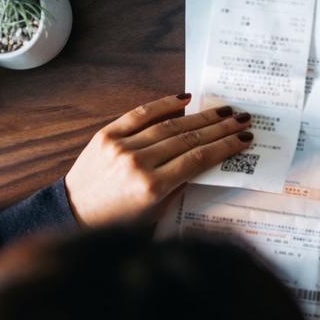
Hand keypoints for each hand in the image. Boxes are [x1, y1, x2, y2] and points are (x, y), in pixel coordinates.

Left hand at [64, 93, 252, 225]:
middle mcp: (138, 164)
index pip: (198, 159)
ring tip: (224, 110)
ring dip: (201, 116)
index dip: (225, 147)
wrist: (74, 213)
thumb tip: (207, 158)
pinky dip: (164, 104)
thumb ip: (181, 185)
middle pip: (189, 139)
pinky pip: (140, 114)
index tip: (244, 140)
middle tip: (242, 119)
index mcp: (153, 187)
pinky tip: (185, 99)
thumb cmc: (119, 220)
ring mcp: (121, 147)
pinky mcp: (106, 135)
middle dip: (220, 128)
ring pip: (170, 125)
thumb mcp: (157, 211)